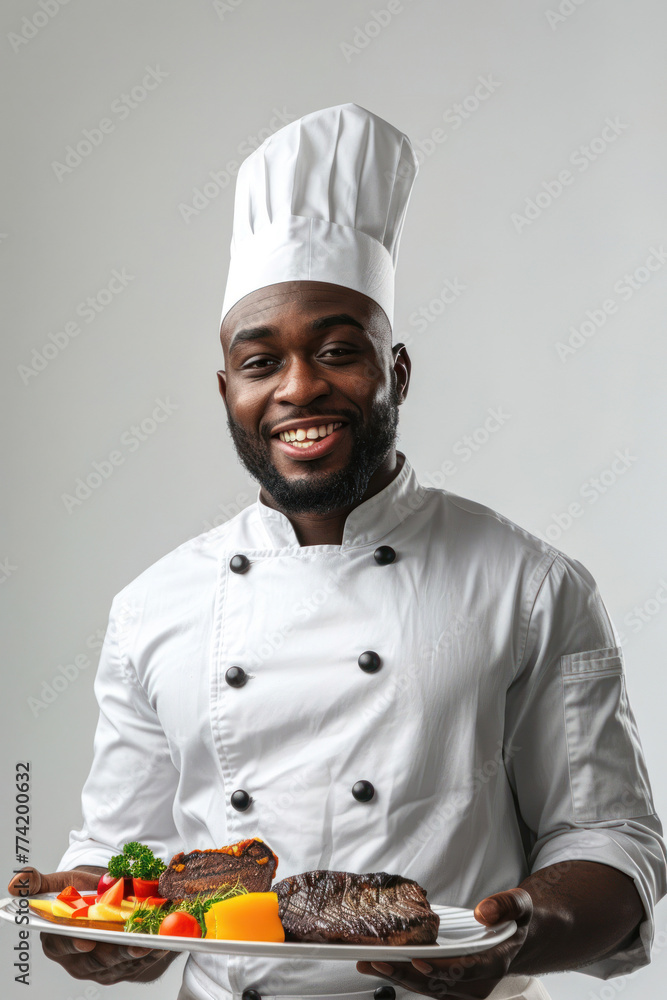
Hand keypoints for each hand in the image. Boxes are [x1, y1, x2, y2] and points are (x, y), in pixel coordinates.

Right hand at [8, 866, 174, 984]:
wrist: (105, 903)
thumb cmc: (82, 895)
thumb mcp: (60, 883)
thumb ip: (39, 882)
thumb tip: (17, 881)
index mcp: (58, 941)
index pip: (62, 945)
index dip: (74, 942)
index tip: (86, 938)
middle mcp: (80, 960)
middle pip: (98, 958)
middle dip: (117, 950)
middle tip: (134, 942)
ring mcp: (103, 967)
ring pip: (122, 963)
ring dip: (139, 953)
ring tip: (154, 939)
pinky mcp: (124, 969)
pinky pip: (140, 963)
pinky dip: (153, 952)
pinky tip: (165, 941)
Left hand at [356, 888, 532, 997]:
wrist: (517, 940)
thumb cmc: (515, 922)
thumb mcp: (521, 905)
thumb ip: (506, 905)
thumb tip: (483, 912)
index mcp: (495, 962)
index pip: (467, 970)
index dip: (441, 968)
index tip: (418, 961)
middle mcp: (478, 982)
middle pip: (439, 984)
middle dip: (407, 974)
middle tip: (378, 960)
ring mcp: (464, 989)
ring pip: (428, 988)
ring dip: (398, 977)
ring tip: (369, 963)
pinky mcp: (451, 987)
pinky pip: (425, 985)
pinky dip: (402, 976)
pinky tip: (380, 964)